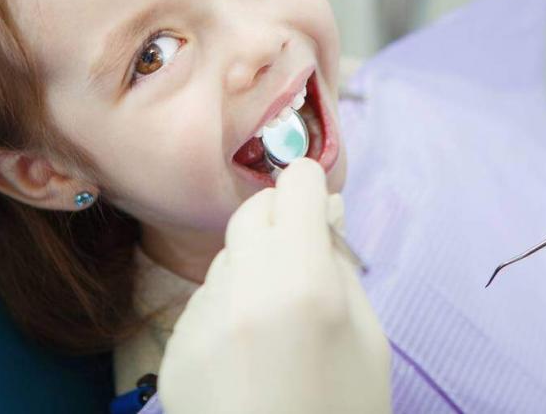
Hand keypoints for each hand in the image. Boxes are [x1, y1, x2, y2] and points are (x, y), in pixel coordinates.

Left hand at [160, 159, 391, 413]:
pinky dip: (228, 312)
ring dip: (252, 269)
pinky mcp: (175, 349)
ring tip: (276, 326)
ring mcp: (200, 320)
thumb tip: (321, 221)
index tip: (320, 206)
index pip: (297, 186)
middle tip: (302, 258)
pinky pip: (206, 304)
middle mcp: (242, 289)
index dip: (314, 189)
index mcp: (302, 283)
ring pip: (228, 259)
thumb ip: (342, 271)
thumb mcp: (370, 343)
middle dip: (281, 221)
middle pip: (253, 212)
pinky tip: (246, 359)